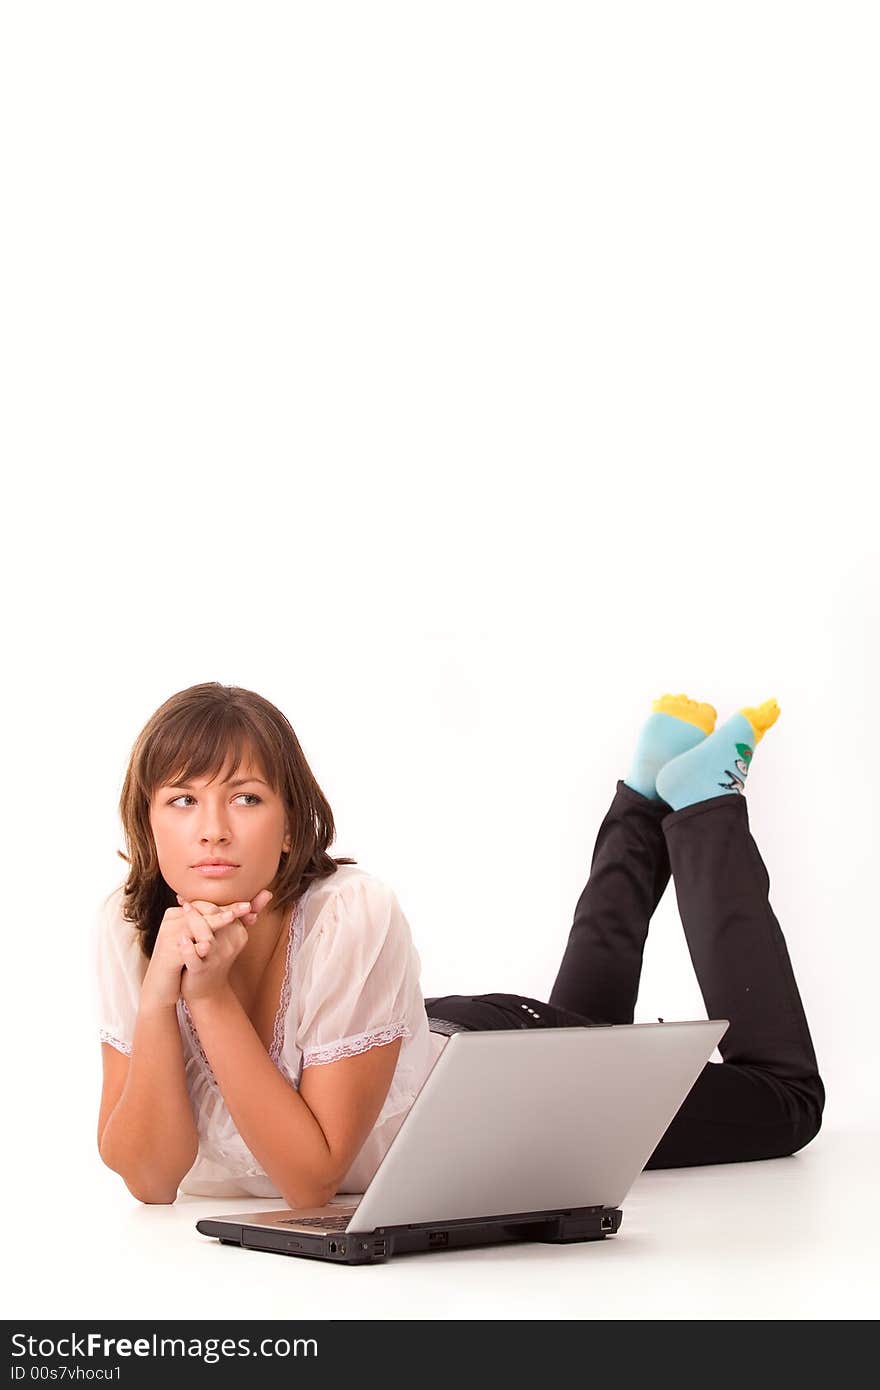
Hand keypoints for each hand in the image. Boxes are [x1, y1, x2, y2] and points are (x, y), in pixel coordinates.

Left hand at [176, 889, 273, 1004]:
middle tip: (186, 899)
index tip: (194, 893)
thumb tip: (268, 893)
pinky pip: (195, 958)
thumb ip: (246, 914)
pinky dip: (188, 949)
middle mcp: (230, 944)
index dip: (211, 901)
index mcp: (239, 933)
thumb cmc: (217, 956)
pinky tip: (180, 940)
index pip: (227, 910)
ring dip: (195, 922)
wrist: (207, 990)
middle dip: (202, 907)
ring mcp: (217, 958)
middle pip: (218, 919)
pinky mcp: (202, 970)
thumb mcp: (233, 935)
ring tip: (184, 909)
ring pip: (206, 936)